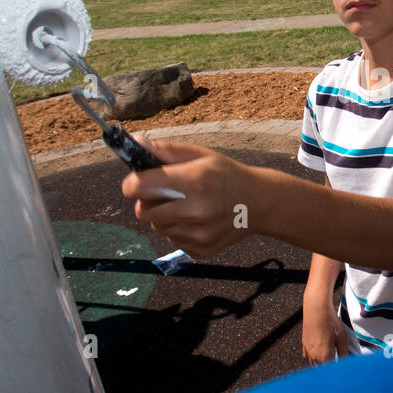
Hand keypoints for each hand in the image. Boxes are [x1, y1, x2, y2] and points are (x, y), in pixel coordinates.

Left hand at [120, 136, 258, 258]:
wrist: (259, 203)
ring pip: (156, 226)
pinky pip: (172, 240)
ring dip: (163, 216)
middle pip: (142, 211)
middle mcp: (194, 211)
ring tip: (185, 205)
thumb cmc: (227, 174)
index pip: (139, 187)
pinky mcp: (200, 250)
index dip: (133, 183)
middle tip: (164, 193)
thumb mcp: (201, 155)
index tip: (138, 181)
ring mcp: (197, 234)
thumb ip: (166, 151)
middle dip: (147, 201)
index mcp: (193, 181)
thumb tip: (136, 143)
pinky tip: (195, 220)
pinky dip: (177, 230)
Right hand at [302, 305, 348, 365]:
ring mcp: (308, 351)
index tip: (341, 369)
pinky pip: (308, 358)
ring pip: (314, 365)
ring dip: (321, 364)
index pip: (331, 371)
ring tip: (328, 359)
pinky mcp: (304, 345)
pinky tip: (319, 353)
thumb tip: (345, 362)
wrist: (317, 310)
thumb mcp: (342, 338)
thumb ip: (343, 353)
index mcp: (325, 356)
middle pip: (322, 370)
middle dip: (328, 368)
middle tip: (336, 363)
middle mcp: (314, 356)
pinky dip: (314, 358)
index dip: (336, 371)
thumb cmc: (331, 323)